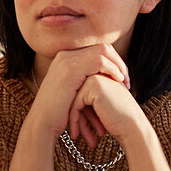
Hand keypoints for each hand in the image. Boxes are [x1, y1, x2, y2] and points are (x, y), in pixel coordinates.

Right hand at [8, 44, 130, 170]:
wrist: (43, 123)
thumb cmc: (59, 114)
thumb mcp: (73, 92)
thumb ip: (85, 81)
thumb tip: (103, 78)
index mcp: (66, 58)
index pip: (96, 50)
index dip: (113, 61)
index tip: (122, 78)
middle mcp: (65, 55)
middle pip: (102, 47)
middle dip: (118, 61)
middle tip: (127, 79)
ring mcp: (67, 60)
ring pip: (103, 51)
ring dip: (118, 65)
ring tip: (125, 82)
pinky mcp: (71, 69)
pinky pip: (100, 61)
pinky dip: (112, 69)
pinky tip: (118, 81)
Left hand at [68, 73, 149, 145]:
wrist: (133, 128)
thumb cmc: (119, 121)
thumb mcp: (100, 107)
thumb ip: (88, 101)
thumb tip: (66, 107)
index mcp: (101, 76)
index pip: (80, 95)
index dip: (79, 113)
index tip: (78, 130)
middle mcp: (98, 73)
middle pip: (75, 97)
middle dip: (76, 118)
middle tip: (74, 136)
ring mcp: (96, 77)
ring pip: (73, 100)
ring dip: (74, 121)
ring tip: (75, 137)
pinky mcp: (93, 86)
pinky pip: (75, 104)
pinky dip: (74, 120)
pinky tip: (76, 135)